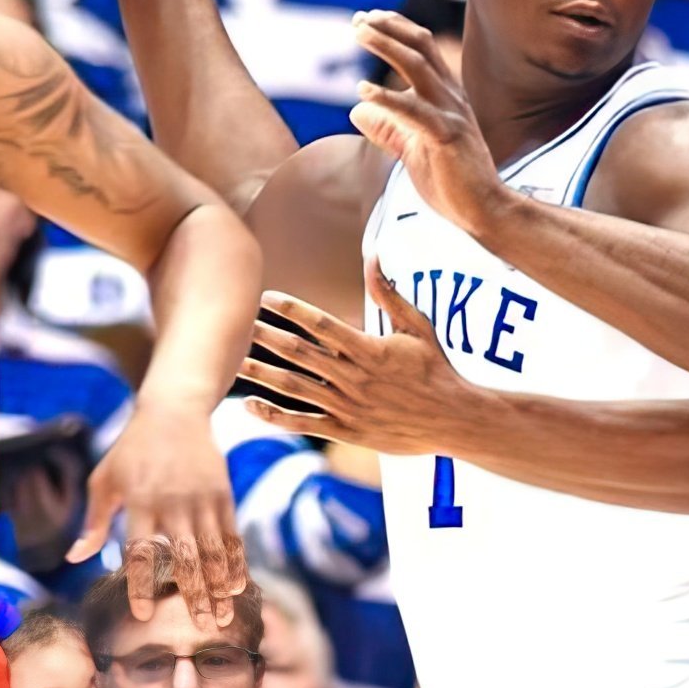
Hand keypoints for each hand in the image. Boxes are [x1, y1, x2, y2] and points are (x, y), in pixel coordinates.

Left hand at [66, 396, 247, 625]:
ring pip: (213, 551)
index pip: (141, 552)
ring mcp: (203, 498)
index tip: (143, 615)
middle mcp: (174, 502)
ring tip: (223, 618)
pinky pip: (231, 535)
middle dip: (194, 596)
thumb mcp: (104, 480)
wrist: (174, 410)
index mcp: (140, 501)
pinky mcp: (223, 494)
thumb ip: (92, 522)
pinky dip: (235, 563)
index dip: (142, 585)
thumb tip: (74, 560)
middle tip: (200, 629)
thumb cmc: (131, 449)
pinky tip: (237, 587)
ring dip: (219, 587)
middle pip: (185, 558)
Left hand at [238, 258, 492, 453]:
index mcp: (370, 349)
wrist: (454, 419)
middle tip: (237, 324)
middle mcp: (355, 377)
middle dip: (267, 338)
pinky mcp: (348, 431)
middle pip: (300, 354)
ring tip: (234, 363)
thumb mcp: (417, 326)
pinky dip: (276, 416)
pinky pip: (305, 423)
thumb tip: (374, 256)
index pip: (322, 324)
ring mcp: (349, 406)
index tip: (267, 297)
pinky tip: (251, 406)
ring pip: (296, 388)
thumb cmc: (437, 368)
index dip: (292, 310)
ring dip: (262, 375)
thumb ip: (389, 295)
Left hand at [351, 11, 510, 237]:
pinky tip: (361, 89)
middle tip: (357, 19)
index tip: (366, 19)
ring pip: (418, 66)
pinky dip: (386, 97)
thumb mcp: (413, 150)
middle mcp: (452, 97)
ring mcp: (451, 114)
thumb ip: (388, 129)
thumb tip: (356, 110)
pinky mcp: (446, 136)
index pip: (422, 49)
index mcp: (448, 97)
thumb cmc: (453, 182)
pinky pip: (414, 110)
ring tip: (358, 32)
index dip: (395, 30)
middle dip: (388, 28)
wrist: (485, 211)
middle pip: (420, 47)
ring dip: (387, 45)